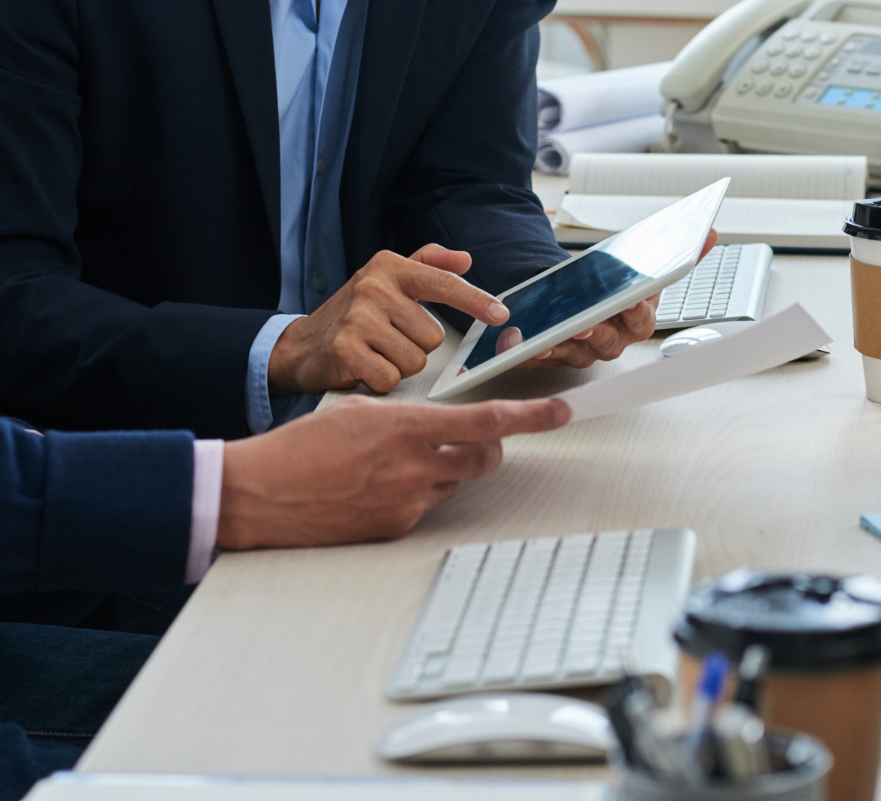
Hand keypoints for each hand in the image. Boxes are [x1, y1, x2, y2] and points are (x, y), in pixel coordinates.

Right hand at [216, 396, 570, 548]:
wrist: (260, 494)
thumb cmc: (301, 447)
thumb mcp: (359, 410)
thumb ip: (407, 416)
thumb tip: (436, 423)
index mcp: (407, 427)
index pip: (487, 421)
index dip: (533, 417)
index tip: (561, 411)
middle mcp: (415, 466)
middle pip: (486, 458)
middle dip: (490, 447)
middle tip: (476, 439)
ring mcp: (407, 502)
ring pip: (456, 482)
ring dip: (445, 470)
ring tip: (398, 463)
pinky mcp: (396, 529)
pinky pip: (426, 507)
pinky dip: (416, 493)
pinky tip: (377, 488)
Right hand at [269, 245, 507, 395]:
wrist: (300, 346)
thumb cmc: (352, 315)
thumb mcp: (386, 280)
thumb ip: (427, 265)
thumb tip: (465, 259)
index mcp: (388, 267)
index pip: (443, 284)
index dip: (475, 300)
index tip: (501, 314)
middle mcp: (373, 287)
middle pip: (432, 337)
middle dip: (415, 346)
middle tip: (387, 341)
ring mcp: (357, 318)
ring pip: (414, 360)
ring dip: (399, 365)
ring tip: (375, 354)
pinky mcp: (345, 350)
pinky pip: (391, 377)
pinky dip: (381, 380)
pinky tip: (363, 368)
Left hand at [518, 230, 719, 368]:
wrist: (582, 300)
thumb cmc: (613, 285)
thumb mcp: (643, 268)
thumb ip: (680, 255)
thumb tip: (711, 233)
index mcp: (639, 321)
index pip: (642, 318)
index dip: (636, 310)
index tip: (631, 300)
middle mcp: (615, 341)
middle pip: (608, 339)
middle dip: (596, 330)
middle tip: (585, 323)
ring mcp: (586, 351)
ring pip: (574, 350)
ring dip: (560, 344)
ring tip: (546, 335)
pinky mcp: (557, 355)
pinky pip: (545, 356)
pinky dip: (532, 351)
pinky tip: (519, 341)